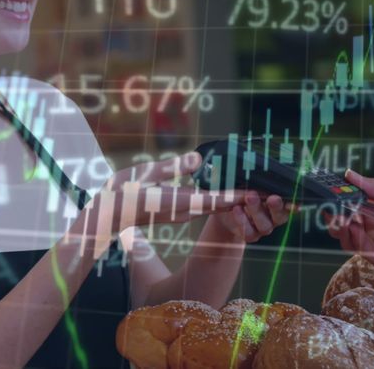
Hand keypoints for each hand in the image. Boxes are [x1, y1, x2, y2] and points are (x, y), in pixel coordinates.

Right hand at [91, 152, 245, 230]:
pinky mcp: (177, 211)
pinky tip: (226, 189)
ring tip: (252, 187)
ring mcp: (182, 213)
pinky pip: (204, 205)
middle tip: (265, 188)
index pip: (218, 199)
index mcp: (180, 202)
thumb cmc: (123, 193)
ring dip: (233, 198)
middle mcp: (185, 211)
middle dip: (243, 197)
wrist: (107, 216)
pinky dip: (218, 198)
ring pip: (214, 205)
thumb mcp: (146, 173)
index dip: (240, 195)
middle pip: (222, 204)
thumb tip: (198, 158)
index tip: (259, 191)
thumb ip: (173, 166)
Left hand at [208, 191, 292, 242]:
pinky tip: (236, 209)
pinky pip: (250, 233)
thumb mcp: (243, 183)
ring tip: (249, 197)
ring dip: (257, 211)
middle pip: (281, 216)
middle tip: (272, 198)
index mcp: (276, 201)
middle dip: (277, 207)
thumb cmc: (236, 191)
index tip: (294, 203)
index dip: (294, 205)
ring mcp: (262, 227)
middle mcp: (272, 216)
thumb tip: (261, 182)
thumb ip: (253, 183)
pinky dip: (243, 220)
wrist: (220, 208)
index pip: (289, 204)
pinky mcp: (251, 235)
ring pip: (266, 226)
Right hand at [326, 169, 373, 277]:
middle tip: (327, 207)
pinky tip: (349, 225)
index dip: (339, 200)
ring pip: (350, 240)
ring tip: (336, 216)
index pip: (353, 206)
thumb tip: (349, 174)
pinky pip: (363, 251)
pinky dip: (352, 239)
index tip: (326, 192)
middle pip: (348, 224)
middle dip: (334, 215)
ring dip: (339, 228)